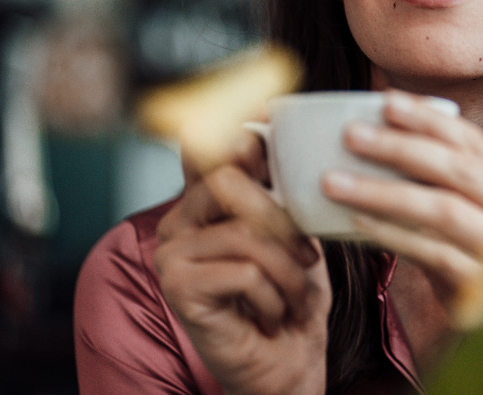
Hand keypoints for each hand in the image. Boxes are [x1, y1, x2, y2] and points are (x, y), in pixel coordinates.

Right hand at [154, 134, 330, 394]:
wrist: (289, 361)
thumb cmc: (293, 295)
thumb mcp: (296, 232)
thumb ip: (279, 188)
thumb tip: (268, 129)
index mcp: (205, 203)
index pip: (215, 151)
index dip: (241, 138)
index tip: (265, 122)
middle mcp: (178, 222)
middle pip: (229, 181)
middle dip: (283, 220)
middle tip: (307, 256)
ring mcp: (172, 255)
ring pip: (246, 234)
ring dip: (288, 271)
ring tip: (295, 295)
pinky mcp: (178, 288)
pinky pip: (244, 272)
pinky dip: (273, 296)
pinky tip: (272, 314)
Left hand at [321, 91, 482, 325]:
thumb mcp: (479, 227)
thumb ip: (452, 191)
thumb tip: (389, 142)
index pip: (476, 144)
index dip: (429, 119)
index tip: (385, 101)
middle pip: (459, 170)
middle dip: (401, 146)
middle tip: (352, 134)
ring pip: (443, 209)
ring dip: (384, 190)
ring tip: (335, 180)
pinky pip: (433, 253)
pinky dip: (392, 235)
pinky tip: (355, 225)